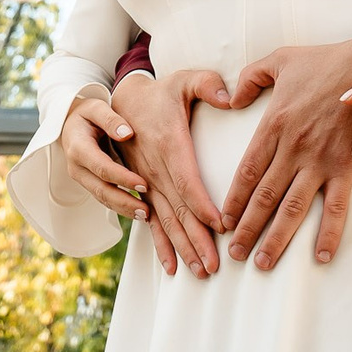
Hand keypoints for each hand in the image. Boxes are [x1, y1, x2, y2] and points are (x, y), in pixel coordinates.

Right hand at [59, 91, 151, 222]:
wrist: (70, 123)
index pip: (102, 168)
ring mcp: (82, 178)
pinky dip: (121, 206)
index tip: (144, 184)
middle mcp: (77, 167)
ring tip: (146, 215)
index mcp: (78, 148)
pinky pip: (104, 197)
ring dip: (124, 209)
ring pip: (102, 198)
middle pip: (101, 190)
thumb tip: (127, 133)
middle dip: (124, 202)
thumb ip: (110, 119)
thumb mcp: (96, 107)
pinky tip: (138, 211)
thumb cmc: (87, 114)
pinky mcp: (89, 183)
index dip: (122, 178)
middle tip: (146, 210)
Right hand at [111, 68, 229, 278]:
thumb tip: (229, 97)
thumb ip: (207, 84)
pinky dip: (161, 245)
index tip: (221, 226)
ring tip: (200, 271)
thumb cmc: (161, 92)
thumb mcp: (183, 80)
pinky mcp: (140, 191)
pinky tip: (171, 268)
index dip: (202, 204)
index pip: (187, 179)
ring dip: (183, 248)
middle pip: (178, 208)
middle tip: (214, 266)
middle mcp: (154, 168)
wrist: (122, 101)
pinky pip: (150, 222)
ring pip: (166, 220)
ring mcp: (144, 182)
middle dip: (197, 238)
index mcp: (168, 142)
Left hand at [216, 37, 351, 269]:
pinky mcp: (348, 167)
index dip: (233, 199)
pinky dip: (328, 233)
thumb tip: (232, 100)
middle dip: (246, 228)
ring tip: (262, 262)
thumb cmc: (326, 60)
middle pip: (264, 196)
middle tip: (233, 253)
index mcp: (275, 124)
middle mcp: (294, 148)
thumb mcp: (280, 59)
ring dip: (276, 238)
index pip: (247, 171)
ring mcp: (321, 161)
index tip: (222, 221)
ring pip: (292, 208)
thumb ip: (251, 78)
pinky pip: (336, 207)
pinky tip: (320, 256)